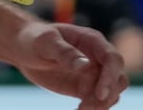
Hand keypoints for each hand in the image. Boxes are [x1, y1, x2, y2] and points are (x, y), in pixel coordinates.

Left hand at [7, 19, 127, 106]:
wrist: (23, 49)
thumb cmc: (34, 39)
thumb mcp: (46, 42)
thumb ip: (65, 52)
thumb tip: (85, 65)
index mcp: (92, 41)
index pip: (112, 59)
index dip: (110, 77)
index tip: (99, 94)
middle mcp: (97, 57)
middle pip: (118, 77)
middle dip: (108, 93)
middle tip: (85, 105)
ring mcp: (92, 73)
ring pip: (112, 92)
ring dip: (102, 104)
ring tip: (81, 109)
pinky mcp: (84, 88)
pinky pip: (98, 101)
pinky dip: (94, 108)